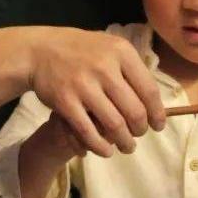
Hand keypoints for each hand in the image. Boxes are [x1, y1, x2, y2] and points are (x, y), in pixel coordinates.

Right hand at [28, 28, 164, 157]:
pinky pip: (89, 132)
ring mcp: (84, 85)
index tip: (158, 125)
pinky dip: (101, 147)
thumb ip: (131, 70)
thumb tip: (154, 102)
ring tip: (126, 146)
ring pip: (115, 125)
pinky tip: (106, 150)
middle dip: (140, 130)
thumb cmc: (81, 50)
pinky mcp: (65, 101)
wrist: (40, 50)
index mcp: (121, 52)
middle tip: (138, 135)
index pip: (149, 90)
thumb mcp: (109, 47)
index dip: (157, 113)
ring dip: (124, 142)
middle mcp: (105, 67)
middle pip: (134, 111)